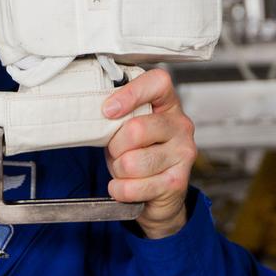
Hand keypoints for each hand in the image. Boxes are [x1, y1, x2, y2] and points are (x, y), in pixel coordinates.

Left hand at [102, 68, 196, 238]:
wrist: (159, 192)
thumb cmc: (140, 153)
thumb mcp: (127, 128)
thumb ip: (117, 117)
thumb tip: (93, 115)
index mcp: (168, 104)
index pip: (157, 83)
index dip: (130, 94)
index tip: (109, 109)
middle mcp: (180, 126)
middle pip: (136, 129)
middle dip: (116, 146)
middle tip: (117, 151)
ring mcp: (182, 153)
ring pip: (131, 162)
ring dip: (118, 170)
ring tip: (125, 169)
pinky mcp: (176, 182)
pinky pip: (133, 187)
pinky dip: (120, 190)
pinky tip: (127, 185)